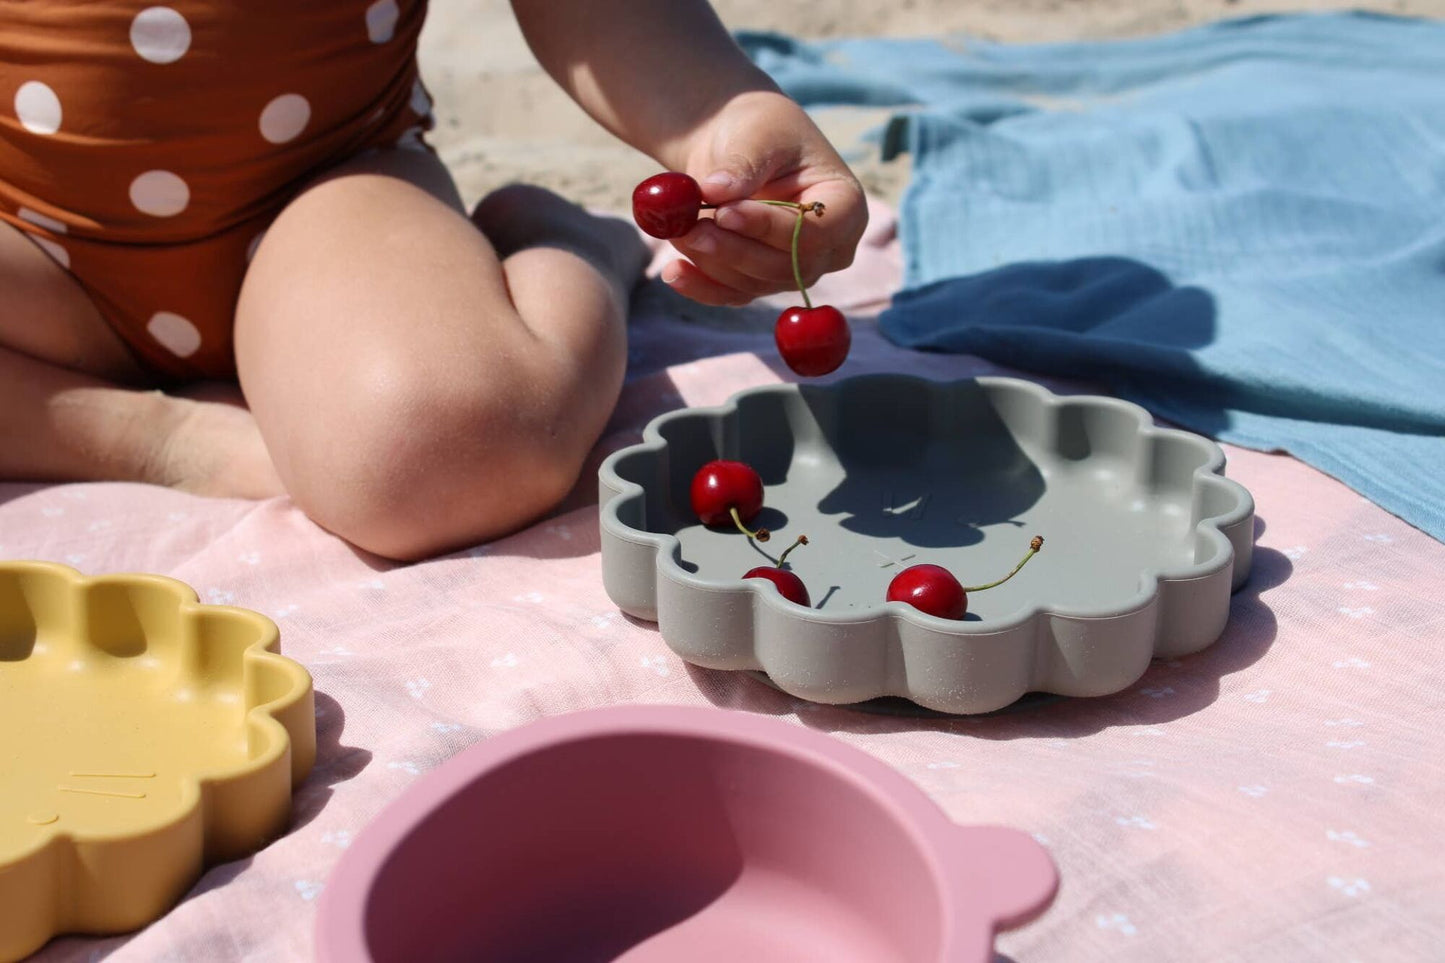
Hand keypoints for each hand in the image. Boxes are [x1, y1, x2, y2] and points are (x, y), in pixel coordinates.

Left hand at [662, 91, 866, 306]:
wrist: (734, 144)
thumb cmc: (759, 130)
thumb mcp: (756, 135)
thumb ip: (742, 165)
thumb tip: (716, 192)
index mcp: (844, 207)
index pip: (814, 232)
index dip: (769, 228)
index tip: (724, 212)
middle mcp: (828, 248)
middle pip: (785, 268)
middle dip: (733, 251)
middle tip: (689, 228)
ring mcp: (795, 270)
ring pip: (754, 284)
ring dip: (711, 262)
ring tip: (675, 229)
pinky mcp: (759, 282)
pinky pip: (732, 295)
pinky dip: (701, 286)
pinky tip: (672, 272)